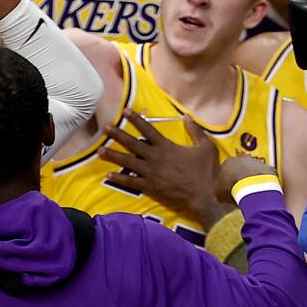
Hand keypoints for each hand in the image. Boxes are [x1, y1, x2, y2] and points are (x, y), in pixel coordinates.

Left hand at [99, 112, 223, 226]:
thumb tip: (187, 116)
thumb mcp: (205, 146)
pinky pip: (131, 182)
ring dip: (113, 155)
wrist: (205, 195)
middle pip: (132, 144)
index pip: (148, 129)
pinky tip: (108, 175)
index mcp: (167, 147)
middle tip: (104, 128)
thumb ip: (195, 131)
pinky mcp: (150, 187)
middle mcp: (155, 158)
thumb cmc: (207, 171)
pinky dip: (119, 178)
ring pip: (128, 162)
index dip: (136, 119)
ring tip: (99, 150)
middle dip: (117, 135)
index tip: (125, 111)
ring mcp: (151, 173)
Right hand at [215, 153, 277, 202]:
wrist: (252, 187)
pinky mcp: (270, 169)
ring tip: (253, 191)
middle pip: (242, 166)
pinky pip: (268, 175)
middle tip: (242, 188)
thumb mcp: (218, 192)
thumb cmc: (231, 189)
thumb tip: (221, 193)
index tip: (229, 187)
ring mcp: (258, 162)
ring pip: (255, 169)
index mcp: (228, 161)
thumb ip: (220, 189)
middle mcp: (243, 158)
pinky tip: (264, 191)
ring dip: (254, 177)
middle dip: (242, 175)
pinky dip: (266, 181)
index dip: (228, 178)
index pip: (227, 168)